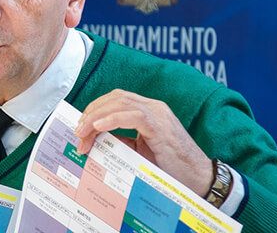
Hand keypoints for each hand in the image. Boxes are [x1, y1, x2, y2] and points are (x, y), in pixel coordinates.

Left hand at [74, 89, 212, 195]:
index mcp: (148, 111)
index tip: (81, 128)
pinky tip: (98, 127)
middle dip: (91, 112)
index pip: (115, 100)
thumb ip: (121, 142)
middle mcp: (153, 107)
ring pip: (120, 103)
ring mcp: (158, 114)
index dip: (95, 110)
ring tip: (82, 132)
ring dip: (96, 117)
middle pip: (114, 98)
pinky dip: (112, 119)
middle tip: (78, 132)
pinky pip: (133, 116)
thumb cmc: (170, 167)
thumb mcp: (139, 152)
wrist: (198, 179)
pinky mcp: (161, 126)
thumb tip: (94, 141)